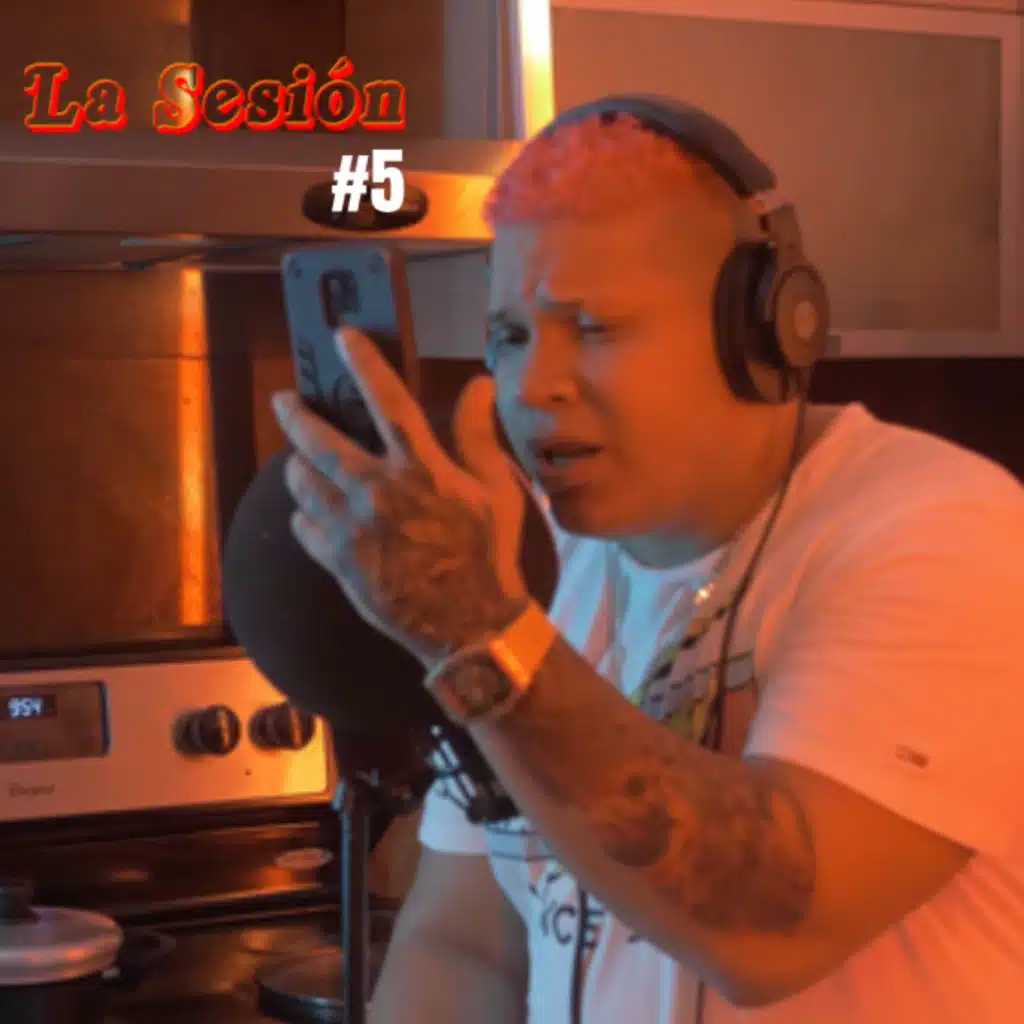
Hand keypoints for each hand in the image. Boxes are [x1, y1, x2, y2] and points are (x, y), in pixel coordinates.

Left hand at [272, 327, 529, 669]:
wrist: (470, 625)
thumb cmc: (489, 552)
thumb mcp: (495, 490)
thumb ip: (478, 435)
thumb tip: (479, 384)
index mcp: (420, 468)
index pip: (386, 401)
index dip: (362, 363)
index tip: (341, 337)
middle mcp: (377, 491)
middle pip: (318, 440)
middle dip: (296, 414)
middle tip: (286, 401)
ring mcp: (352, 529)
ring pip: (302, 482)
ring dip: (297, 465)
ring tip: (300, 461)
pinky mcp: (338, 562)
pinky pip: (303, 527)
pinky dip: (304, 514)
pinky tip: (312, 513)